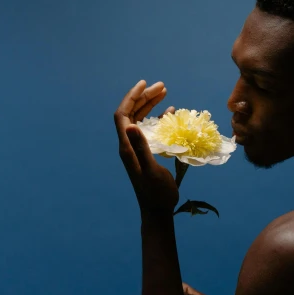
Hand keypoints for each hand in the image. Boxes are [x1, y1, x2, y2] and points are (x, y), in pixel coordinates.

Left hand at [114, 80, 177, 213]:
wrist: (157, 210)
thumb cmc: (156, 193)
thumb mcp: (151, 169)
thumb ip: (141, 147)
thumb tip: (131, 125)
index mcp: (127, 147)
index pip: (123, 115)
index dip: (131, 97)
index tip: (144, 84)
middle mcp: (129, 145)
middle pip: (132, 114)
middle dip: (145, 97)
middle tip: (162, 86)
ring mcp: (137, 148)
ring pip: (141, 120)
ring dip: (151, 105)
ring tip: (165, 92)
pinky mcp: (146, 153)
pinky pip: (150, 130)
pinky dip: (158, 118)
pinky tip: (170, 112)